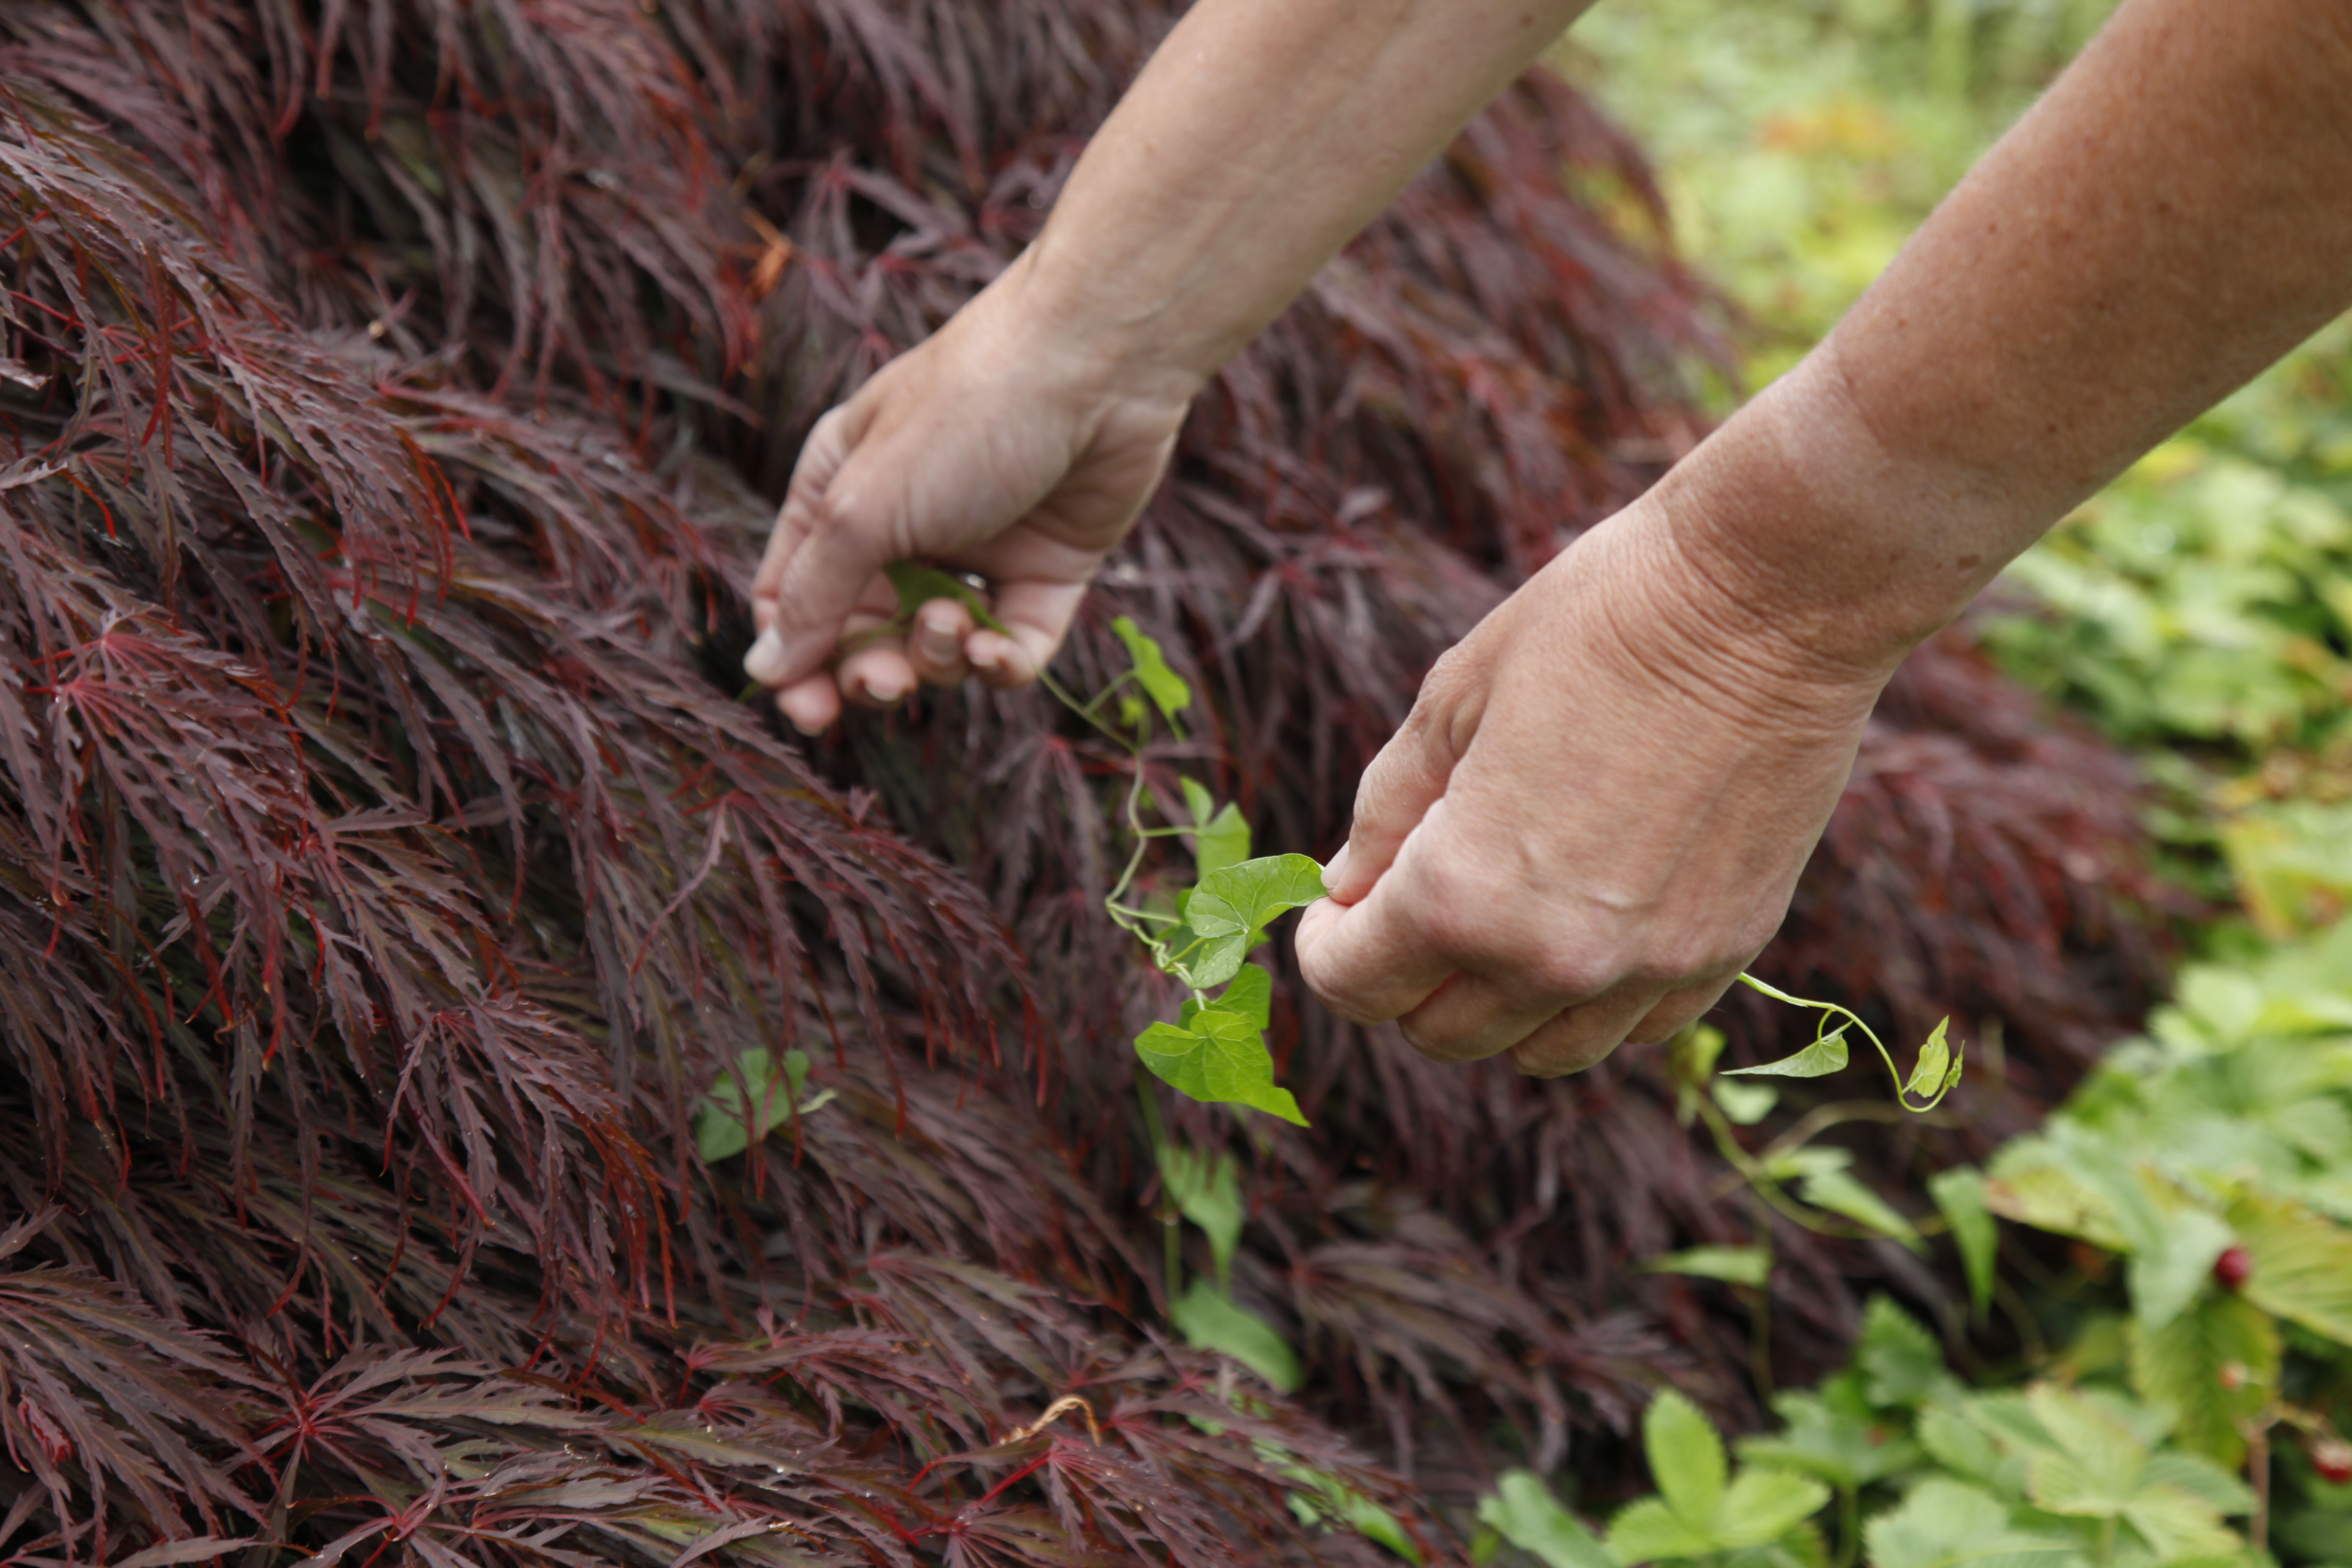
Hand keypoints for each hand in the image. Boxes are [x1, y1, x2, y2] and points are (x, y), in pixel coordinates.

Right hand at [743, 256, 1196, 731]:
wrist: (1097, 367)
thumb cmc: (964, 415)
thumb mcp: (865, 507)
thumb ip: (814, 596)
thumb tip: (764, 671)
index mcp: (837, 494)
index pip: (794, 599)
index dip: (796, 663)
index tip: (809, 712)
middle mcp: (903, 526)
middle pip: (867, 636)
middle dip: (871, 673)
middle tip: (886, 684)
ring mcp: (978, 551)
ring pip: (940, 650)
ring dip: (940, 659)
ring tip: (954, 625)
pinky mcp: (1046, 571)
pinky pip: (1013, 648)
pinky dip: (1002, 664)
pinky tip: (998, 652)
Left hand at [1293, 502, 1893, 1076]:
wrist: (1769, 596)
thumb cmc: (1599, 621)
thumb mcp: (1453, 700)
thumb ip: (1387, 812)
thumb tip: (1347, 886)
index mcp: (1463, 893)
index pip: (1355, 987)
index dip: (1326, 948)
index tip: (1334, 908)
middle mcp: (1554, 957)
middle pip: (1440, 1034)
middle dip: (1402, 979)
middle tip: (1404, 906)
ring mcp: (1649, 966)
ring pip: (1540, 1052)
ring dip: (1497, 1003)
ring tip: (1497, 919)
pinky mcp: (1727, 951)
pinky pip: (1636, 1027)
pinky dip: (1594, 998)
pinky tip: (1586, 923)